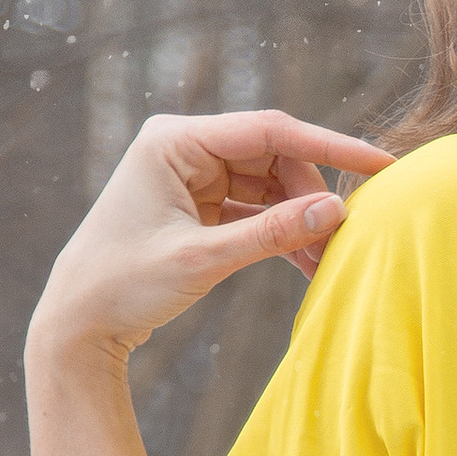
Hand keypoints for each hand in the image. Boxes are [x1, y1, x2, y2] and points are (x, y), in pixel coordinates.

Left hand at [28, 109, 395, 363]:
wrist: (76, 324)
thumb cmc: (122, 285)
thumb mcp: (201, 259)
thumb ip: (270, 234)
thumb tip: (336, 211)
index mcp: (174, 140)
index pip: (270, 131)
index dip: (330, 147)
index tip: (380, 165)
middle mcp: (184, 147)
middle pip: (274, 159)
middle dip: (312, 198)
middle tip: (346, 239)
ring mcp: (191, 175)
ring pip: (270, 186)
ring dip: (299, 221)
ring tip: (327, 262)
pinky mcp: (197, 204)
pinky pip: (254, 210)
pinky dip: (280, 234)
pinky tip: (308, 264)